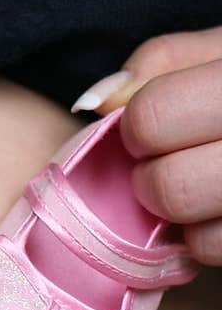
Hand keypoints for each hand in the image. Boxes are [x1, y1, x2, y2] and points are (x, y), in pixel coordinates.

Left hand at [70, 28, 221, 265]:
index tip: (156, 124)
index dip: (139, 124)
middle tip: (169, 162)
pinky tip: (220, 209)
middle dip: (151, 177)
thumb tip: (100, 101)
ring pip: (190, 227)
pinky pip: (213, 248)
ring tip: (198, 185)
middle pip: (168, 185)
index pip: (153, 116)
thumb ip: (166, 61)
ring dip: (175, 212)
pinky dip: (203, 237)